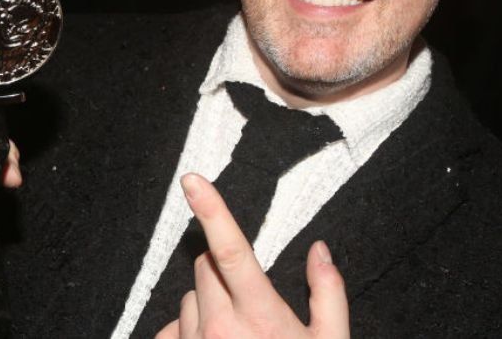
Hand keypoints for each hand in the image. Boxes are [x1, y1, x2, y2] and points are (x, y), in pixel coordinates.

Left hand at [156, 174, 348, 338]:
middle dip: (223, 268)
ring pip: (189, 298)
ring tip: (237, 334)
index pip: (231, 250)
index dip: (211, 209)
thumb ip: (328, 292)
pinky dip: (190, 330)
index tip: (192, 179)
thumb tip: (320, 249)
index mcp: (259, 315)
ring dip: (208, 303)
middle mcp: (219, 327)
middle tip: (250, 298)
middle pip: (206, 266)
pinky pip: (173, 329)